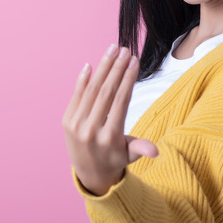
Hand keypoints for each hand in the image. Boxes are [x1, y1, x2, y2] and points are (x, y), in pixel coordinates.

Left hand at [62, 44, 158, 195]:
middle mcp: (91, 130)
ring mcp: (76, 125)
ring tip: (112, 50)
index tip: (134, 61)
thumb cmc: (115, 158)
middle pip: (106, 92)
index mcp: (110, 137)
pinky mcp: (66, 121)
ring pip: (91, 90)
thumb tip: (155, 151)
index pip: (121, 101)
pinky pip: (76, 96)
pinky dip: (82, 80)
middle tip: (125, 49)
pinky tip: (91, 64)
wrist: (89, 173)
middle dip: (116, 68)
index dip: (128, 79)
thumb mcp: (130, 155)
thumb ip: (141, 148)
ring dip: (102, 68)